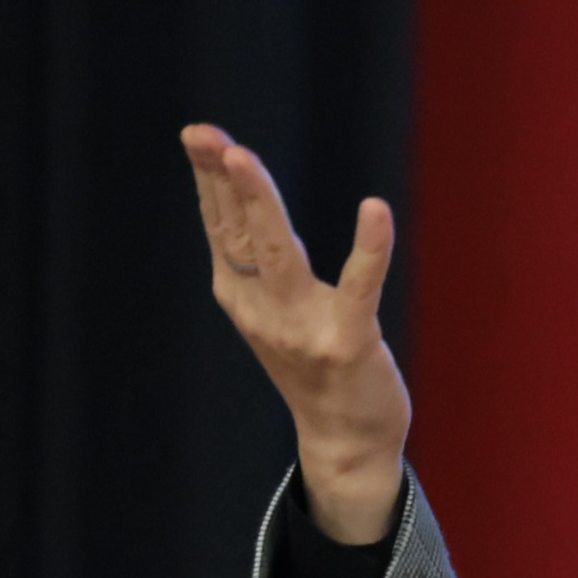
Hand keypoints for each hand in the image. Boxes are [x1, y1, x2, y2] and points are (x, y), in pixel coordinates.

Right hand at [184, 124, 410, 542]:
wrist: (346, 443)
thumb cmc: (313, 363)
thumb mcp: (274, 310)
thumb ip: (261, 261)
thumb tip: (240, 199)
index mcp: (242, 298)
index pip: (222, 229)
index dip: (212, 181)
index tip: (202, 135)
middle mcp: (262, 311)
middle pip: (238, 235)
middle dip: (223, 183)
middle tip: (208, 136)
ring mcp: (302, 329)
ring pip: (278, 254)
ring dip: (260, 204)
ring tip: (244, 158)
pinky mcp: (349, 343)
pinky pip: (361, 289)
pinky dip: (368, 249)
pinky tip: (375, 209)